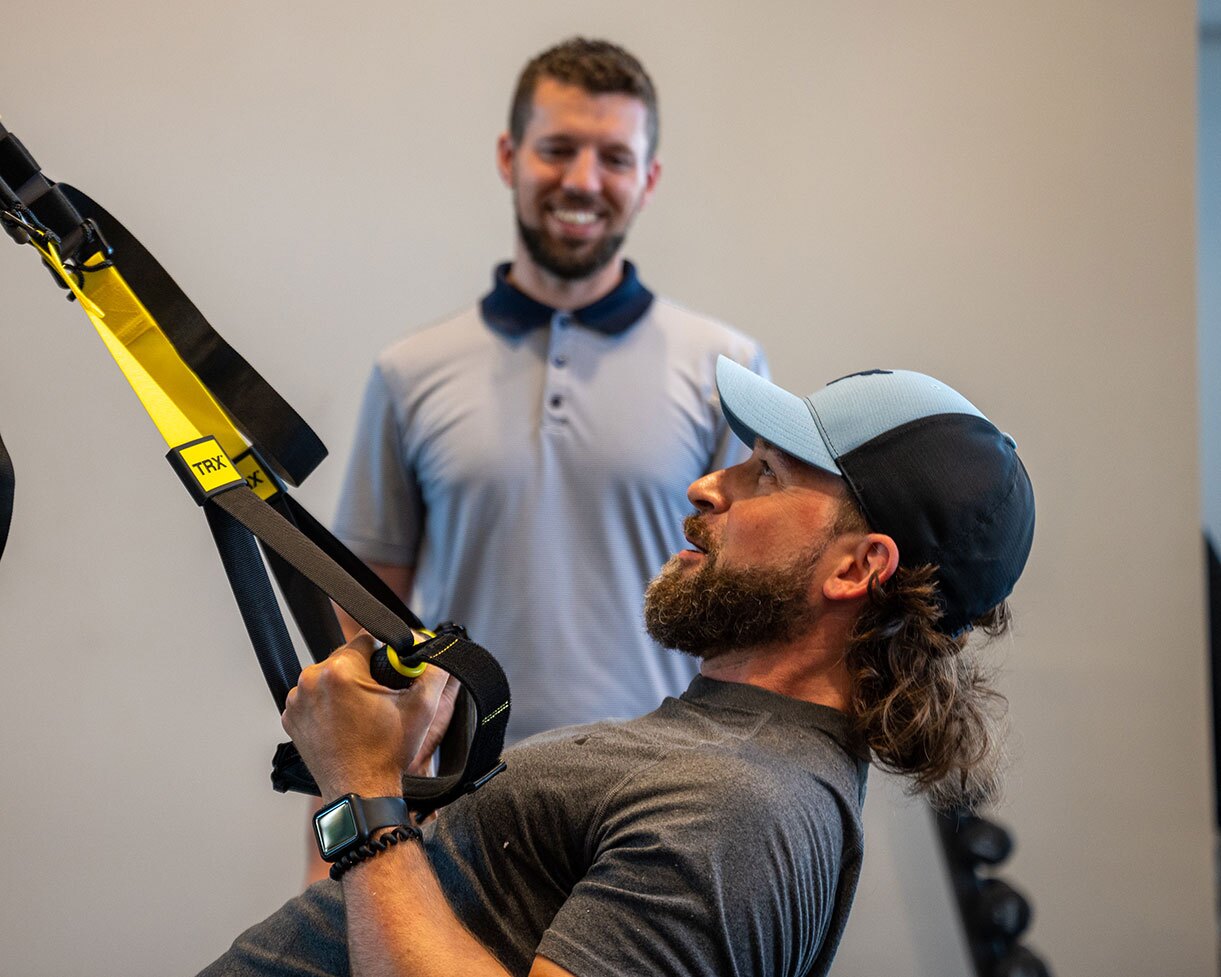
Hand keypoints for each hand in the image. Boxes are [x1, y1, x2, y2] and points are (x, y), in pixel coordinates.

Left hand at [282, 632, 459, 800]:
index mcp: (339, 671)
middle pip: (345, 657)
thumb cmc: (387, 753)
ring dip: (345, 687)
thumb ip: (433, 669)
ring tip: (362, 713)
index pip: (366, 639)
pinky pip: (314, 697)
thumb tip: (436, 648)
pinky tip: (345, 723)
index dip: (385, 654)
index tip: (393, 673)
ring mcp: (297, 701)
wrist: (360, 792)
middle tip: (380, 698)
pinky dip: (329, 704)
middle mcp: (311, 681)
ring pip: (329, 677)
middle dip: (364, 671)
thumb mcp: (423, 707)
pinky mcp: (291, 718)